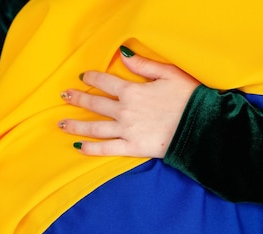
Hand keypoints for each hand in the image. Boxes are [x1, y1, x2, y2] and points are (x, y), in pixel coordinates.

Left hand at [58, 46, 199, 157]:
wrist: (200, 127)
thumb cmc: (188, 98)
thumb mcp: (168, 74)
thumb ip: (144, 65)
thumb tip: (123, 56)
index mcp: (132, 91)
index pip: (105, 82)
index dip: (92, 78)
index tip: (83, 77)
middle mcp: (124, 110)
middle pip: (95, 104)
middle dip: (77, 99)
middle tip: (64, 97)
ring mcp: (126, 130)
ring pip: (95, 127)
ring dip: (76, 125)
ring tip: (62, 124)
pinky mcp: (132, 147)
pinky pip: (106, 148)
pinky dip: (91, 149)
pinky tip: (79, 147)